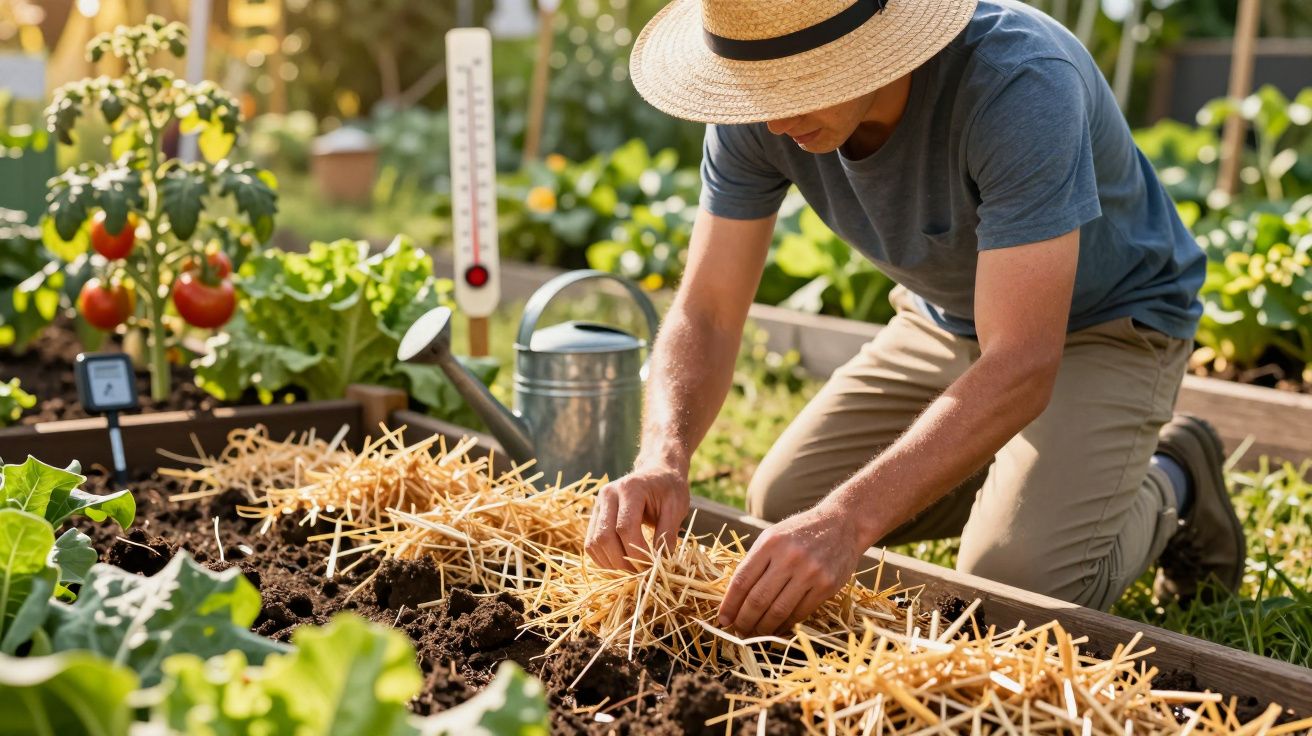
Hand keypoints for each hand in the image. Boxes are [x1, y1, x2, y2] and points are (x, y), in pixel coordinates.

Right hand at [585, 465, 689, 571]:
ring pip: (594, 543)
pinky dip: (604, 559)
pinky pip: (591, 544)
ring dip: (611, 563)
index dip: (636, 553)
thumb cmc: (669, 488)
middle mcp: (608, 495)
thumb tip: (660, 563)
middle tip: (642, 574)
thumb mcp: (676, 507)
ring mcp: (597, 504)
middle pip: (604, 537)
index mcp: (630, 489)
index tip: (652, 567)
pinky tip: (622, 564)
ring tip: (633, 571)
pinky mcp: (594, 515)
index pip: (625, 528)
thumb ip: (668, 534)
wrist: (657, 472)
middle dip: (622, 562)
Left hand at [717, 501, 865, 635]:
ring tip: (754, 634)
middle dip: (744, 621)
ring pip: (779, 611)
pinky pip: (800, 613)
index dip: (730, 604)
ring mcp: (810, 572)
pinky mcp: (827, 585)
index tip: (723, 619)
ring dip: (763, 628)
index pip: (742, 580)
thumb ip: (755, 562)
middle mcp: (789, 557)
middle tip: (738, 631)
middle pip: (758, 599)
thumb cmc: (800, 532)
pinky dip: (785, 625)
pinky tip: (777, 629)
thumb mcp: (773, 536)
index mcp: (770, 543)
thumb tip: (734, 598)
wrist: (842, 524)